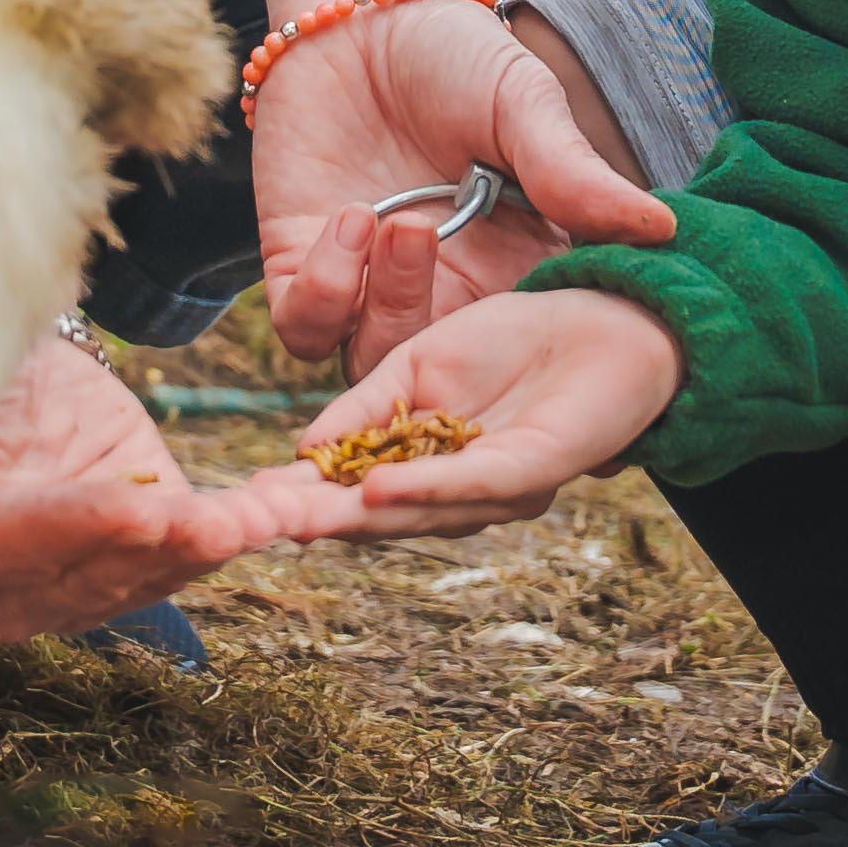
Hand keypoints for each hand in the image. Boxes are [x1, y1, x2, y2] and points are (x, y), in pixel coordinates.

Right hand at [0, 333, 343, 641]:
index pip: (23, 533)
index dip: (86, 522)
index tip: (144, 512)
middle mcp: (4, 582)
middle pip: (98, 568)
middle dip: (173, 545)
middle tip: (232, 526)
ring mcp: (68, 583)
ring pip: (149, 571)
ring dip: (218, 543)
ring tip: (276, 514)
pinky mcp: (128, 559)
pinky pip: (181, 557)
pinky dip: (234, 533)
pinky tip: (286, 508)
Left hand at [255, 0, 671, 373]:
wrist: (361, 12)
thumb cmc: (458, 55)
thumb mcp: (526, 106)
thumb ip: (575, 173)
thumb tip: (661, 225)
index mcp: (511, 274)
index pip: (525, 353)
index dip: (532, 358)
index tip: (542, 335)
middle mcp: (441, 295)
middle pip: (446, 386)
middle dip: (446, 348)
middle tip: (440, 242)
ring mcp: (367, 289)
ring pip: (373, 366)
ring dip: (386, 307)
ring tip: (397, 221)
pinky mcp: (300, 266)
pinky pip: (306, 325)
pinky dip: (325, 289)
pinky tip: (351, 216)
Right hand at [275, 289, 686, 539]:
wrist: (612, 315)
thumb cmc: (517, 339)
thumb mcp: (418, 364)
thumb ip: (365, 408)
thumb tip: (303, 452)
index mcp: (419, 463)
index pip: (346, 490)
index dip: (294, 500)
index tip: (235, 507)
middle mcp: (454, 489)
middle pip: (373, 515)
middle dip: (310, 522)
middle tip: (245, 531)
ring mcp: (495, 487)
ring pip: (415, 510)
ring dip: (353, 516)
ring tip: (292, 519)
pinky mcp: (536, 470)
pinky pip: (474, 485)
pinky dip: (423, 487)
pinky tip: (375, 489)